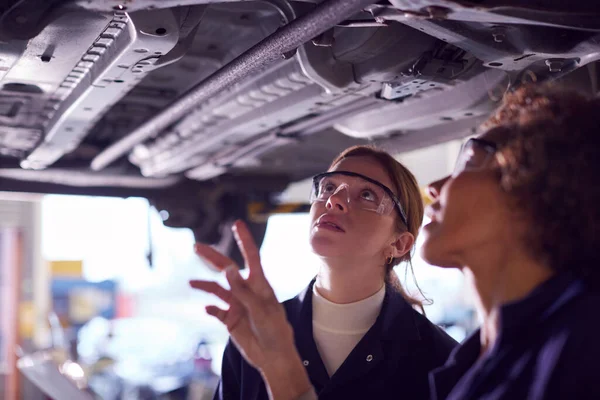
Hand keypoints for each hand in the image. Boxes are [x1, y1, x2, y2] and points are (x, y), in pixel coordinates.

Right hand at [190, 220, 310, 398]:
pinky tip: (206, 309)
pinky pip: (217, 311)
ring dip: (204, 284)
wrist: (274, 357)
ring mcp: (237, 305)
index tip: (237, 223)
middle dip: (212, 257)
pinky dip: (210, 309)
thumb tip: (228, 268)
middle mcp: (246, 291)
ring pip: (217, 289)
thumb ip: (242, 289)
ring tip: (191, 282)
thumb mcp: (261, 309)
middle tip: (197, 246)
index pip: (251, 256)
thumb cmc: (275, 331)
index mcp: (259, 284)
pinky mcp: (230, 320)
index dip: (244, 240)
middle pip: (226, 269)